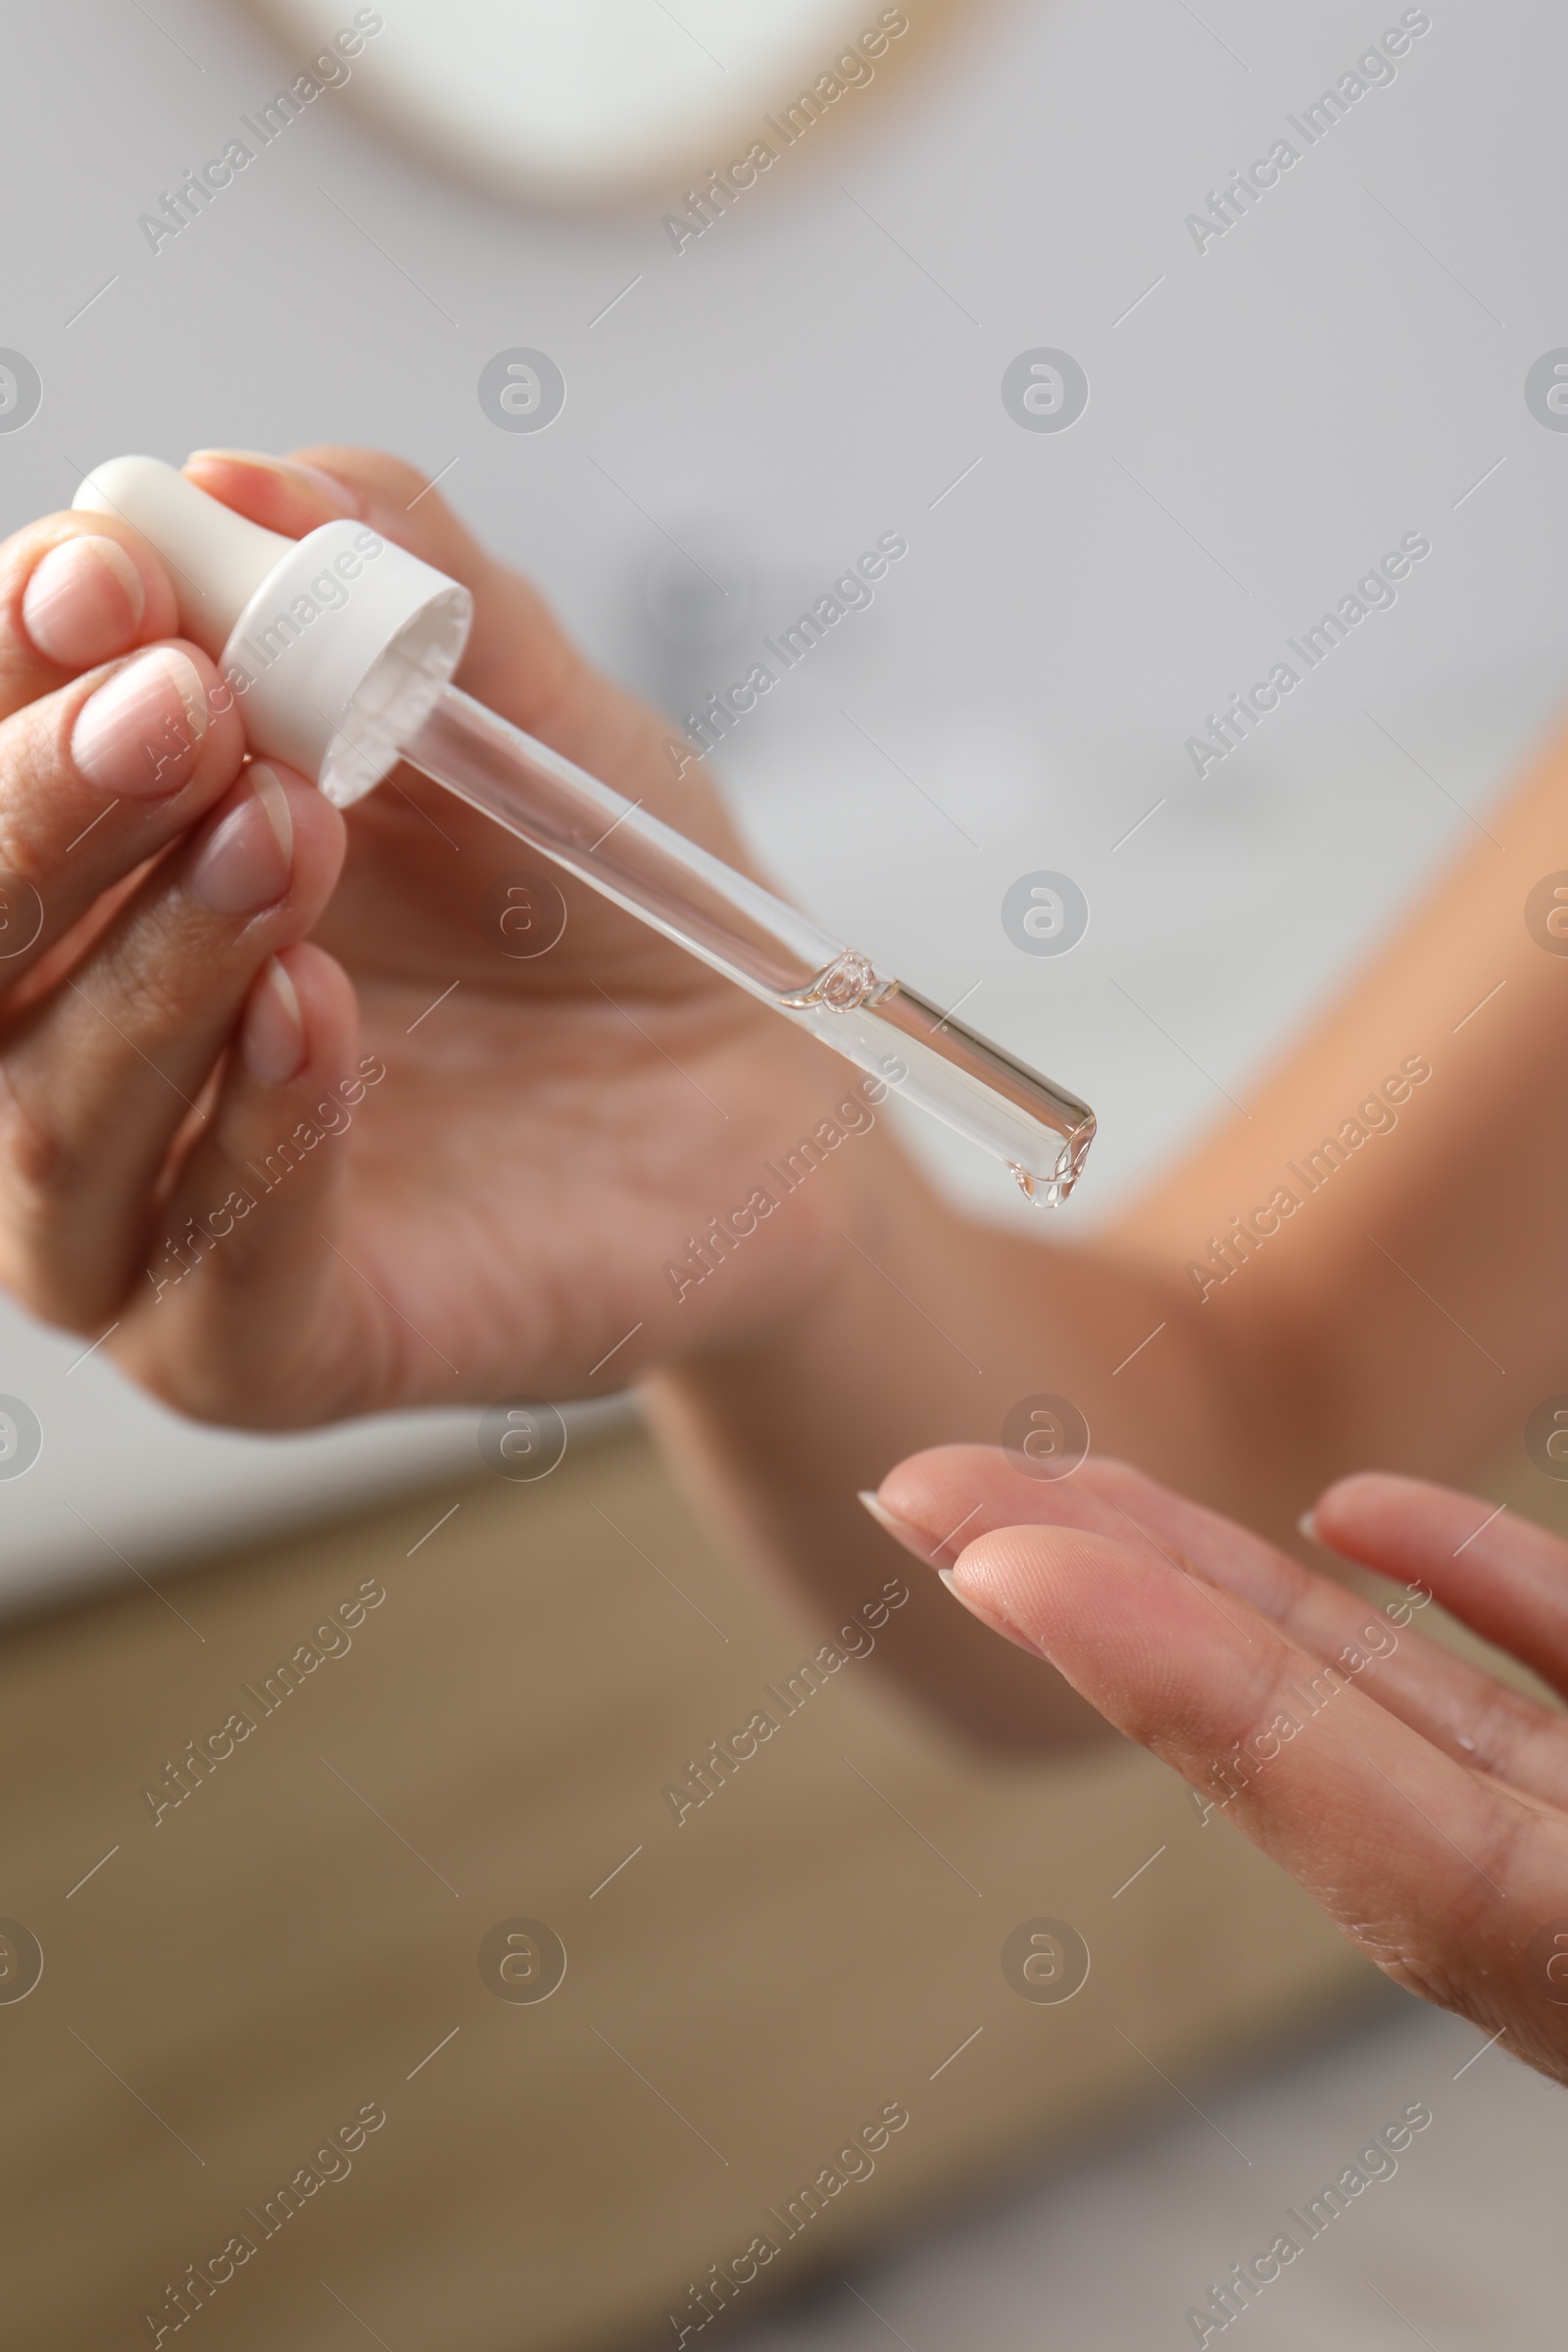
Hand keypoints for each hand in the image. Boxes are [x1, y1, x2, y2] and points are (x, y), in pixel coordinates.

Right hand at [0, 448, 892, 1423]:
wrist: (760, 1088)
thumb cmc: (604, 900)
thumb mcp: (535, 713)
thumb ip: (405, 594)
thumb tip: (233, 480)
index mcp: (109, 872)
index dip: (11, 668)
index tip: (110, 571)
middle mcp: (84, 1044)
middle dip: (48, 808)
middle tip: (180, 705)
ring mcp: (157, 1220)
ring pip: (52, 1117)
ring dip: (154, 962)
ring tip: (285, 829)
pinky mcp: (273, 1352)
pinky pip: (209, 1275)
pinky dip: (253, 1142)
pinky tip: (314, 1014)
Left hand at [864, 1445, 1567, 2085]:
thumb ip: (1521, 1888)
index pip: (1380, 1847)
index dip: (1176, 1685)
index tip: (990, 1566)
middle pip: (1325, 1754)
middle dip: (1117, 1606)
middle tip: (920, 1497)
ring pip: (1417, 1705)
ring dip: (1242, 1587)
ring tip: (1073, 1485)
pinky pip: (1566, 1676)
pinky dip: (1468, 1585)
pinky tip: (1345, 1508)